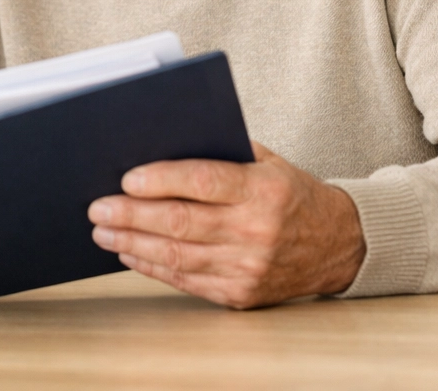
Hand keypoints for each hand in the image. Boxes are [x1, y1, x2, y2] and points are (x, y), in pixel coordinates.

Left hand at [87, 142, 365, 308]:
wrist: (339, 244)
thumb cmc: (289, 192)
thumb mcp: (265, 160)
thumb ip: (219, 150)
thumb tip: (157, 141)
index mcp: (261, 189)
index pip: (202, 182)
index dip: (160, 180)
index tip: (126, 179)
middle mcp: (256, 231)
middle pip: (181, 223)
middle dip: (131, 216)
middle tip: (98, 208)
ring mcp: (249, 268)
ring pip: (178, 257)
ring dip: (132, 244)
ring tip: (103, 232)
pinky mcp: (242, 295)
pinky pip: (187, 282)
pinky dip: (153, 267)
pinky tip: (130, 254)